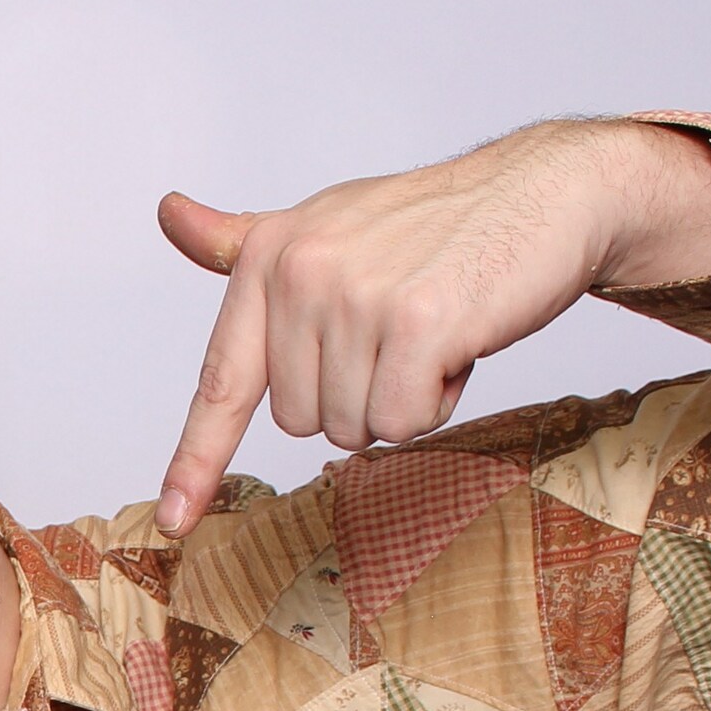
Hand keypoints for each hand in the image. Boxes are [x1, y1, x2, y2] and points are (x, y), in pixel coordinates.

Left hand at [151, 119, 710, 531]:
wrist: (543, 191)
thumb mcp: (327, 225)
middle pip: (303, 422)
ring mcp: (357, 296)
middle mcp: (301, 271)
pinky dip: (437, 401)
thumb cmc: (432, 224)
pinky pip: (403, 424)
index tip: (173, 519)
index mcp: (268, 255)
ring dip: (403, 397)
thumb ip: (246, 242)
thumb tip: (167, 216)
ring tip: (433, 330)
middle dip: (359, 394)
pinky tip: (459, 344)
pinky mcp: (418, 323)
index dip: (196, 460)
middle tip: (401, 331)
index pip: (221, 379)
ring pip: (355, 428)